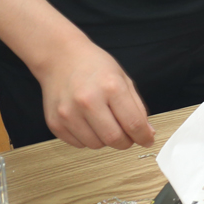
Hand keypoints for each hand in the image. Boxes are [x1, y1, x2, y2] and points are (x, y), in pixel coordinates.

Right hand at [32, 34, 154, 149]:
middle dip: (126, 142)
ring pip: (96, 145)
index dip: (144, 136)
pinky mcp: (55, 123)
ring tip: (106, 123)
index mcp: (111, 87)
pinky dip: (89, 139)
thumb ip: (137, 107)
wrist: (61, 58)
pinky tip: (89, 123)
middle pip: (114, 139)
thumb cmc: (94, 66)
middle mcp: (88, 101)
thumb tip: (147, 132)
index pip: (133, 123)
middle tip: (129, 136)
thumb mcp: (123, 79)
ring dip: (106, 140)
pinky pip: (79, 144)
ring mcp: (69, 114)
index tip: (147, 140)